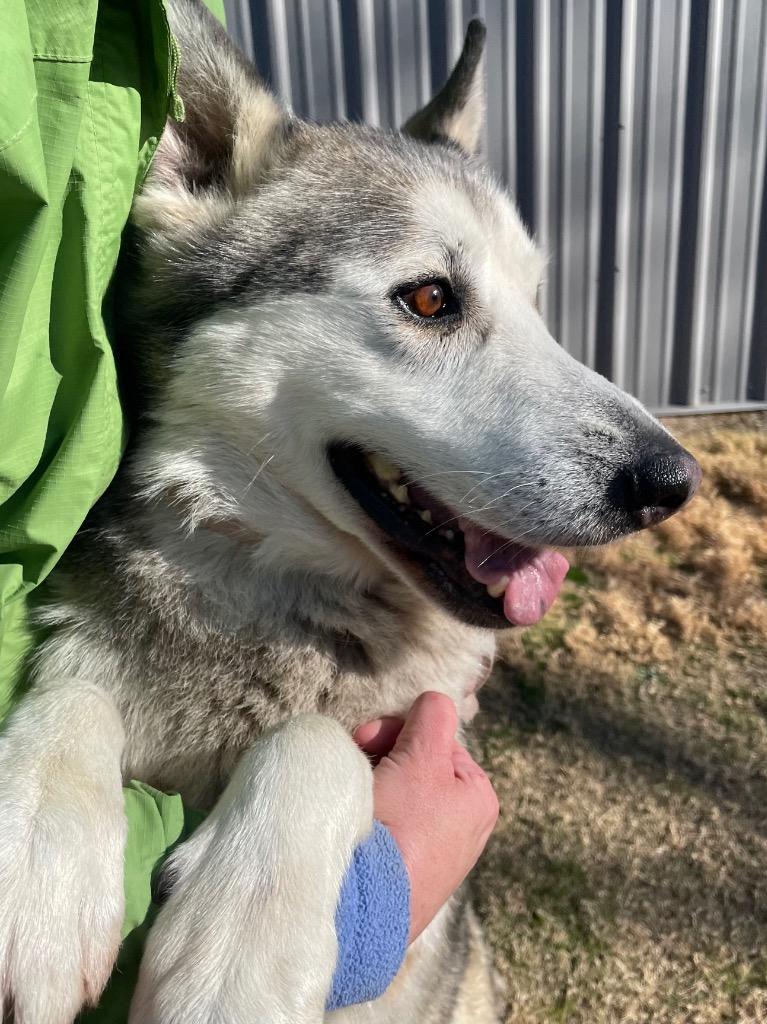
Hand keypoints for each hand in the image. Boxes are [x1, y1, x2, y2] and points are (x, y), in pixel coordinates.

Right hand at [354, 692, 498, 942]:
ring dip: (370, 781)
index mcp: (479, 795)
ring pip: (396, 789)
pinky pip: (384, 823)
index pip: (434, 735)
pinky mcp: (402, 872)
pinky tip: (352, 823)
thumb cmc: (404, 824)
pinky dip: (367, 813)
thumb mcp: (424, 757)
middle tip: (356, 760)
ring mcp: (432, 851)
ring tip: (352, 796)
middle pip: (415, 761)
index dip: (399, 731)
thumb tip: (436, 700)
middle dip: (381, 754)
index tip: (369, 739)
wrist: (365, 904)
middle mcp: (463, 824)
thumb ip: (434, 716)